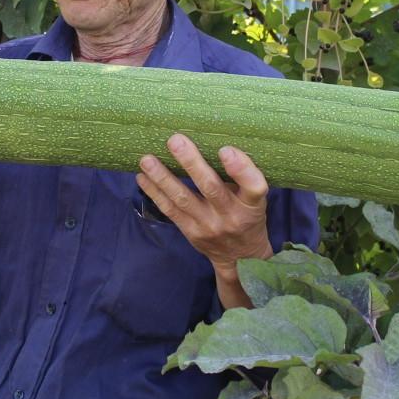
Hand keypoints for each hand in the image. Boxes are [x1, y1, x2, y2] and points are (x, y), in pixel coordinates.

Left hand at [136, 133, 273, 275]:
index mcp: (252, 205)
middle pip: (211, 187)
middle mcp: (231, 216)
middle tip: (175, 140)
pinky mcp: (191, 232)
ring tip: (147, 159)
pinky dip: (155, 193)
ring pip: (183, 199)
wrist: (240, 258)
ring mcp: (208, 226)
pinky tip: (142, 177)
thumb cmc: (248, 217)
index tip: (225, 149)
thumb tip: (212, 141)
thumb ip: (241, 179)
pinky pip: (170, 211)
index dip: (241, 168)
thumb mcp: (256, 201)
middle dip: (191, 163)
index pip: (254, 186)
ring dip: (163, 177)